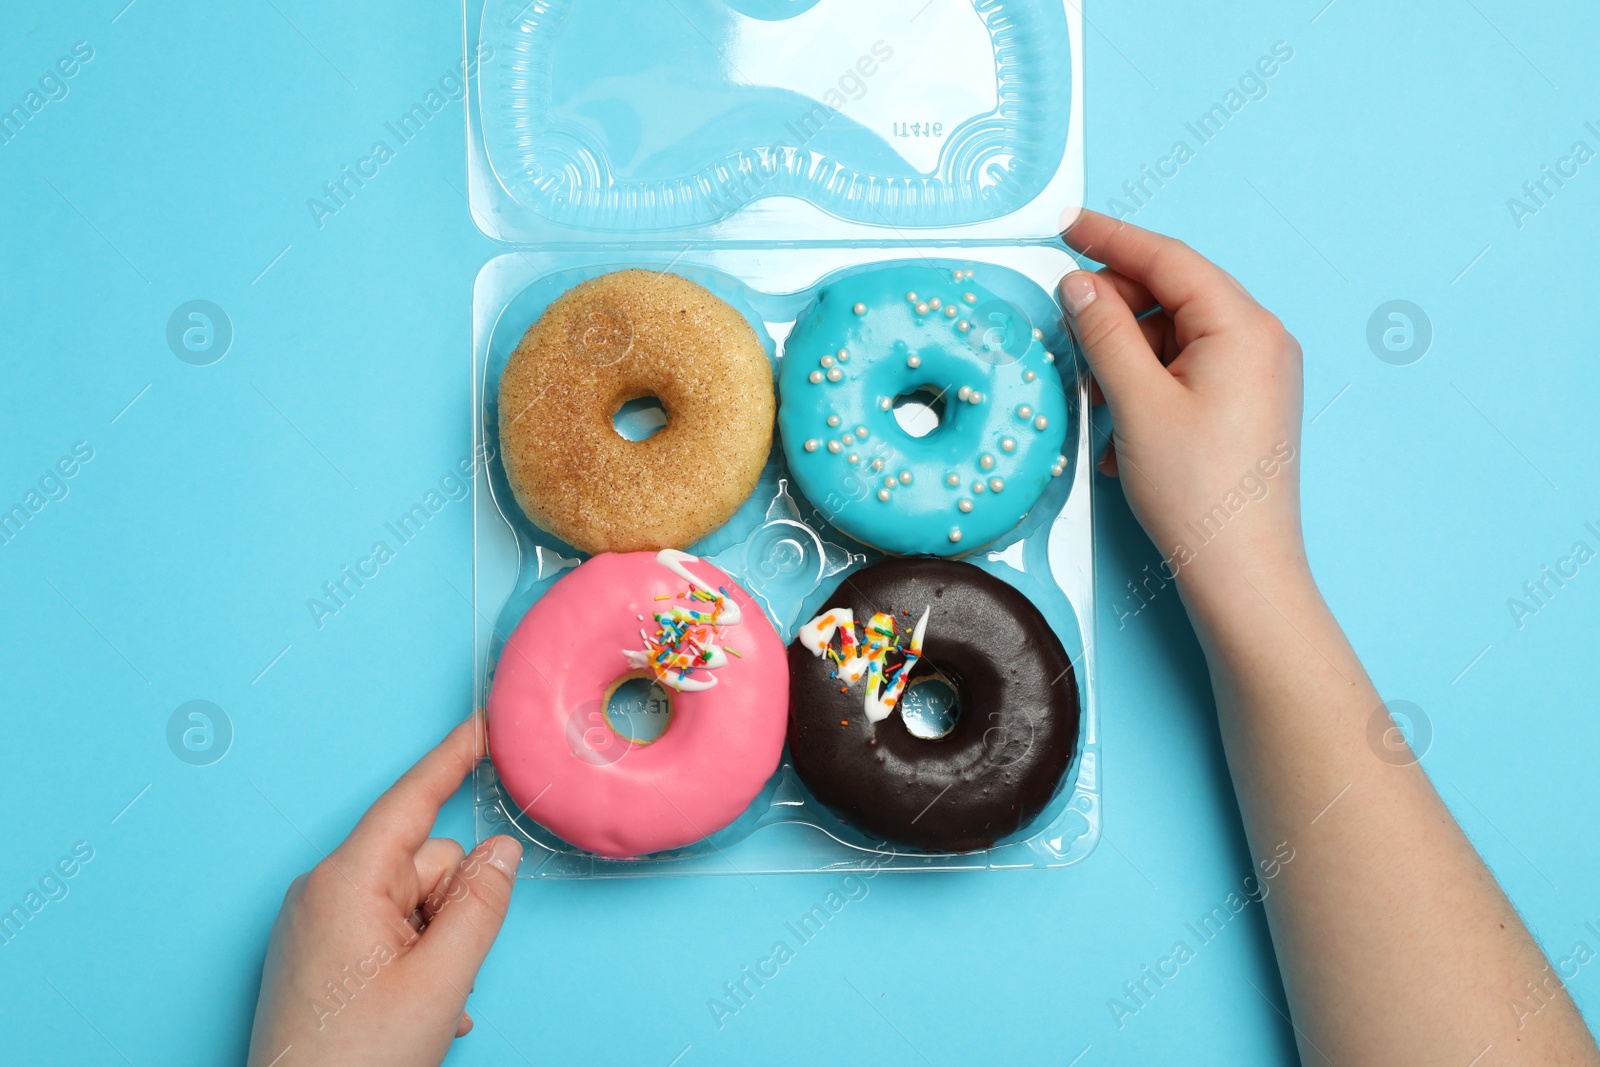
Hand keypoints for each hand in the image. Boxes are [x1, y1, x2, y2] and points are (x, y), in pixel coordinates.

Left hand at [246, 715, 522, 1066]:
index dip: (452, 759)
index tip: (482, 724)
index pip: (411, 801)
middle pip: (424, 863)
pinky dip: (416, 960)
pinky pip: (388, 929)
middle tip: (450, 971)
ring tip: (428, 1005)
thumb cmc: (354, 1062)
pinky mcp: (318, 954)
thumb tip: (500, 850)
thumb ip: (480, 905)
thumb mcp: (439, 981)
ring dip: (439, 943)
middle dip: (455, 904)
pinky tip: (417, 1011)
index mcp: (344, 884)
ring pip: (413, 901)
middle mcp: (322, 892)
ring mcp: (316, 924)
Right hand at [1059, 211, 1307, 618]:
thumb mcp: (1136, 402)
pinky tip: (1120, 427)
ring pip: (1175, 335)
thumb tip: (1079, 284)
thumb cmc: (1198, 493)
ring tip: (1094, 393)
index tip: (1068, 225)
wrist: (1239, 572)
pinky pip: (1187, 370)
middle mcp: (1261, 341)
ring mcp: (1257, 374)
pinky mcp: (1246, 406)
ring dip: (1126, 354)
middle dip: (1116, 307)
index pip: (1170, 259)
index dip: (1113, 239)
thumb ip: (1104, 332)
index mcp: (1244, 327)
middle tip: (1067, 323)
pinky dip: (1146, 384)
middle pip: (1174, 294)